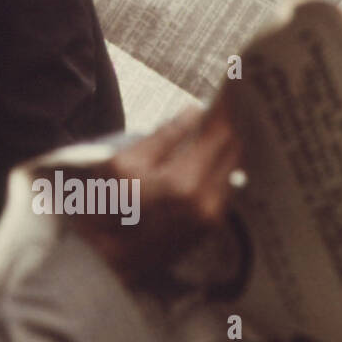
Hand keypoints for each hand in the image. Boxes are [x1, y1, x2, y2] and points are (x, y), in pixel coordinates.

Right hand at [71, 81, 244, 289]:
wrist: (100, 265)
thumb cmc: (101, 212)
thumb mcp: (122, 165)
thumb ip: (164, 136)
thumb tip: (196, 111)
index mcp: (183, 183)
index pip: (222, 130)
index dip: (232, 101)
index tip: (240, 76)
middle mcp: (206, 202)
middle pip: (235, 147)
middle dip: (237, 118)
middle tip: (240, 90)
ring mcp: (211, 217)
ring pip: (233, 166)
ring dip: (233, 141)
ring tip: (231, 114)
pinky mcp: (210, 226)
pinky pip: (226, 185)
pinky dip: (225, 163)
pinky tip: (220, 147)